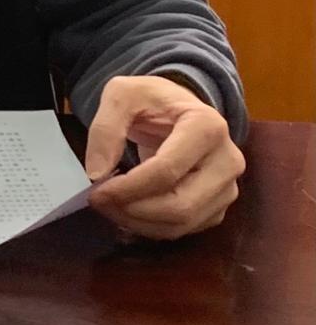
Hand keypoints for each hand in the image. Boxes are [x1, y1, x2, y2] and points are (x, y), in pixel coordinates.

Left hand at [85, 75, 244, 239]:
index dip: (129, 187)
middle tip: (98, 201)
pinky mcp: (218, 207)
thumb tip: (97, 173)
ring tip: (109, 206)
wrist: (177, 108)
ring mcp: (228, 188)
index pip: (167, 171)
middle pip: (180, 205)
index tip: (96, 190)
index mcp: (207, 126)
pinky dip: (151, 226)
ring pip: (182, 223)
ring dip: (139, 222)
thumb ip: (105, 128)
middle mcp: (227, 160)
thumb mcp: (122, 95)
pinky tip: (128, 210)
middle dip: (133, 210)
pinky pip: (184, 229)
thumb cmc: (152, 100)